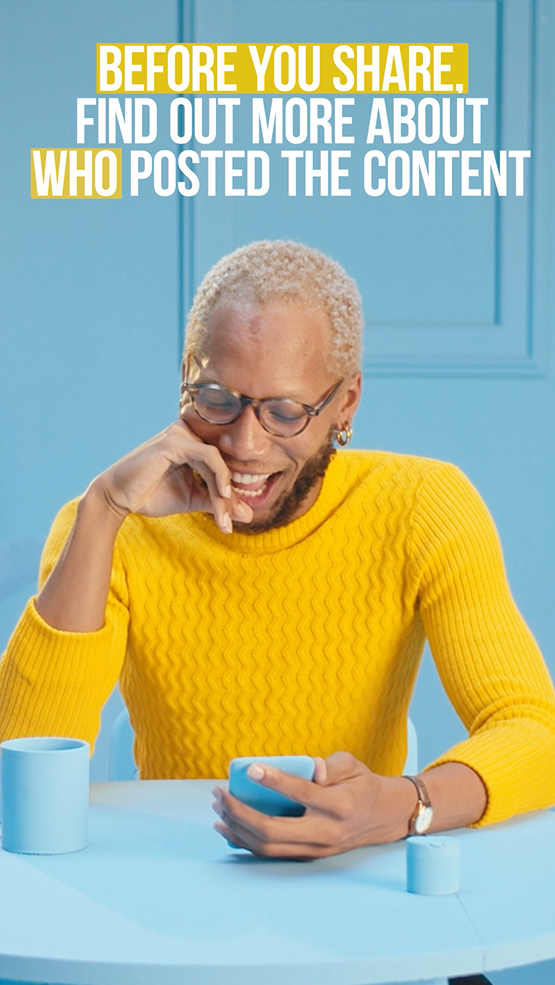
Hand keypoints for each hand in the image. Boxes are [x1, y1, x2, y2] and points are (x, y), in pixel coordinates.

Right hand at [88, 418, 252, 533]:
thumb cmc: (151, 494)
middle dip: (230, 495)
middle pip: (223, 463)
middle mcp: (188, 432)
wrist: (118, 498)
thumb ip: (218, 502)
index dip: (234, 489)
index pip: (224, 463)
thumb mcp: (193, 499)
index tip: (238, 515)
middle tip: (231, 521)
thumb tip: (250, 515)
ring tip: (224, 516)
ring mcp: (181, 434)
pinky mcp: (174, 441)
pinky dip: (219, 476)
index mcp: (193, 442)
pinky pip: (208, 456)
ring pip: (219, 462)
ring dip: (224, 492)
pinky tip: (222, 494)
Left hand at [212, 752, 416, 858]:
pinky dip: (245, 842)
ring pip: (267, 847)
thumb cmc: (362, 785)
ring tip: (218, 807)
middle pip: (273, 830)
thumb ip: (330, 765)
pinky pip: (270, 853)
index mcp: (339, 805)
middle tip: (220, 793)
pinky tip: (227, 827)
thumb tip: (310, 767)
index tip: (251, 769)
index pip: (302, 794)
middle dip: (240, 813)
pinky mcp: (308, 856)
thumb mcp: (352, 765)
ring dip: (237, 828)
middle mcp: (326, 833)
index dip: (274, 781)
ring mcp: (316, 849)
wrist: (384, 817)